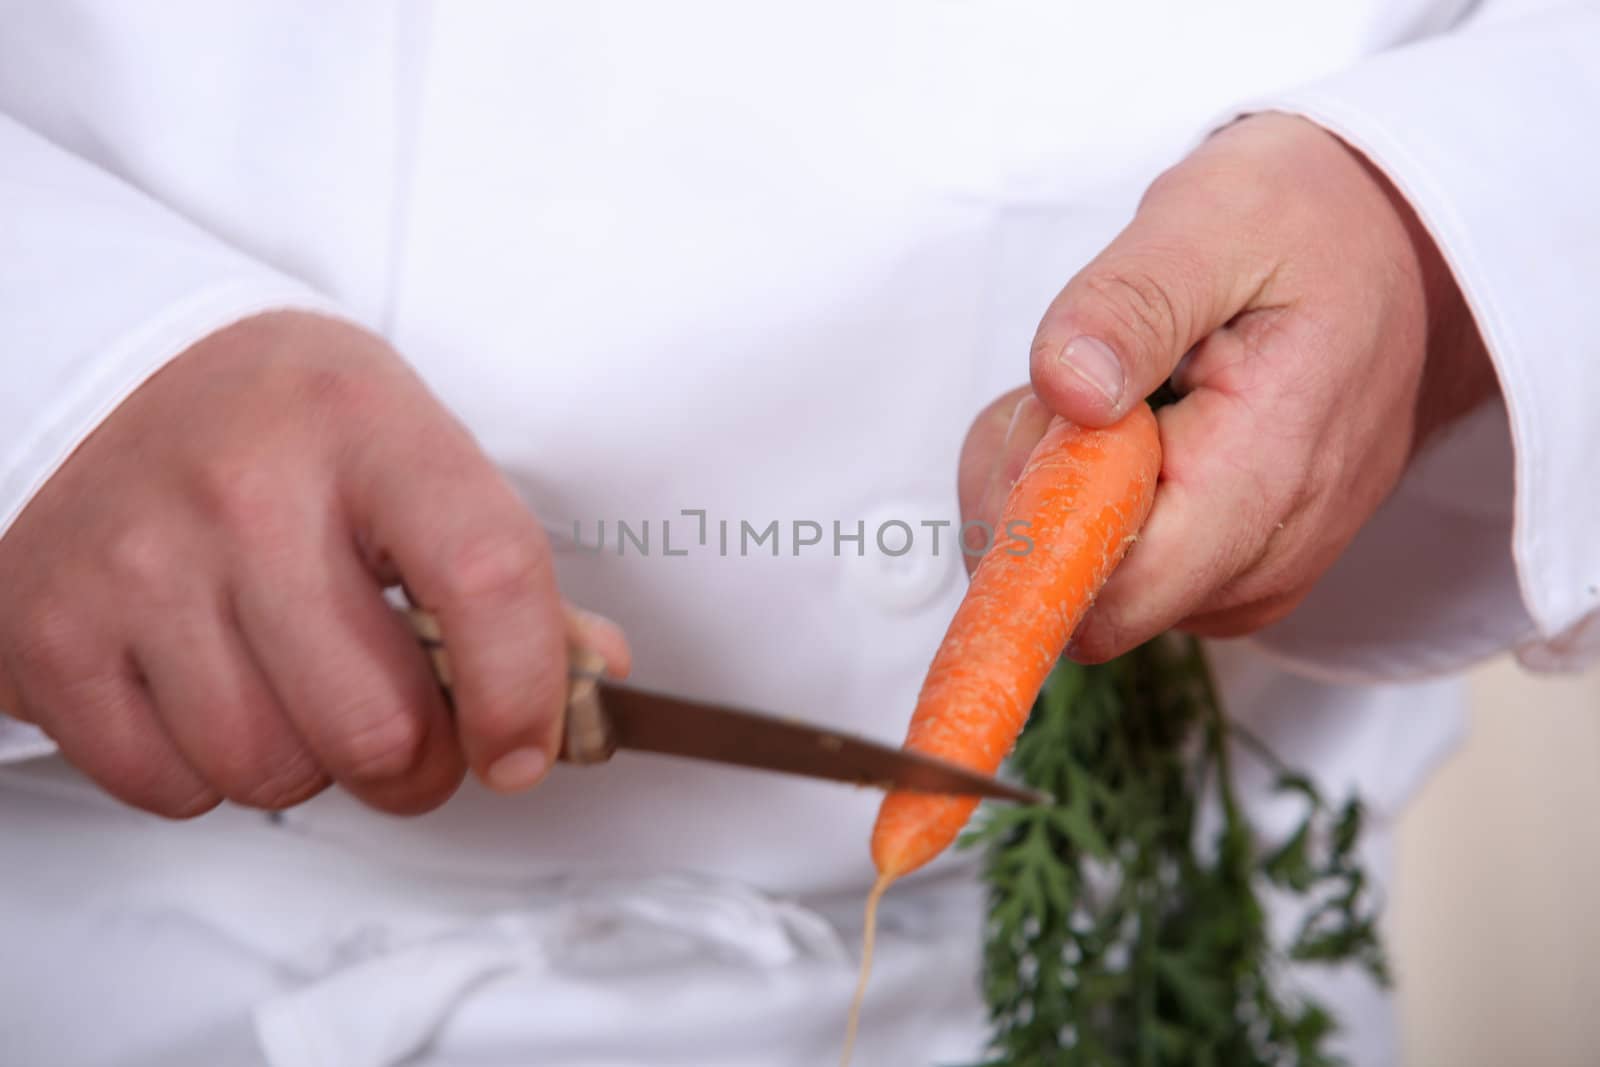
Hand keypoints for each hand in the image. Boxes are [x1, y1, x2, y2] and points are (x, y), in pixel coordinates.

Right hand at [0, 311, 628, 816]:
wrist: (105, 377)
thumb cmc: (279, 422)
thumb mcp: (405, 446)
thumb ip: (501, 567)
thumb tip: (593, 667)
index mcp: (364, 427)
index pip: (485, 576)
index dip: (524, 692)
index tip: (524, 747)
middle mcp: (245, 492)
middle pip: (376, 726)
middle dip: (415, 764)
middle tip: (408, 733)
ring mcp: (137, 564)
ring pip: (272, 772)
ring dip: (307, 764)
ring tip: (295, 687)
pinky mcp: (49, 634)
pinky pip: (171, 787)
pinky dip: (207, 771)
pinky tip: (210, 690)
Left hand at [961, 112, 1495, 661]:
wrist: (1394, 259)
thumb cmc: (1304, 232)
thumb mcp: (1212, 222)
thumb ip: (1130, 306)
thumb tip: (1068, 391)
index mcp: (1266, 477)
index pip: (1112, 594)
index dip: (1035, 522)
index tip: (1040, 419)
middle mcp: (1263, 560)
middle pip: (1080, 595)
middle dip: (1038, 491)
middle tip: (1078, 383)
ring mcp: (1247, 580)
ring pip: (1084, 583)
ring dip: (1057, 486)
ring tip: (1122, 387)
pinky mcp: (1226, 576)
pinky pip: (1114, 569)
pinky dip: (1084, 497)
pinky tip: (1130, 426)